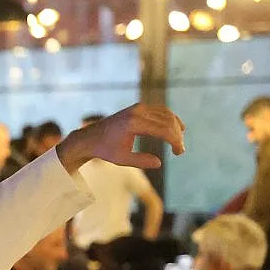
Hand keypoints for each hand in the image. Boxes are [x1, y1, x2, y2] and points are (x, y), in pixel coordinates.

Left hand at [56, 103, 185, 173]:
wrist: (90, 137)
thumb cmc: (105, 150)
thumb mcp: (121, 159)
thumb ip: (140, 161)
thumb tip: (159, 162)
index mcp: (133, 124)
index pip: (163, 130)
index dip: (175, 141)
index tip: (179, 152)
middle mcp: (137, 112)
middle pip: (167, 121)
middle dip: (177, 136)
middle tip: (179, 151)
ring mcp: (139, 107)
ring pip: (166, 114)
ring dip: (176, 127)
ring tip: (178, 142)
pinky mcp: (139, 107)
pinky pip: (160, 111)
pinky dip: (170, 119)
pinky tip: (176, 129)